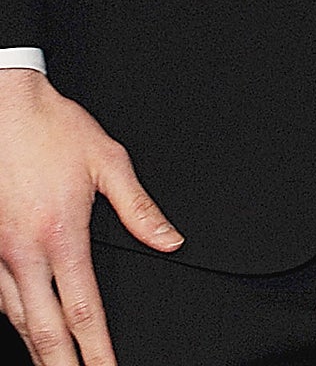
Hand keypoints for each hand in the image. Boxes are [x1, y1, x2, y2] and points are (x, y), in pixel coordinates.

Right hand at [0, 67, 180, 365]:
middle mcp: (22, 251)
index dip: (96, 348)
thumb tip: (170, 240)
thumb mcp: (109, 161)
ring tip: (54, 364)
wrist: (4, 104)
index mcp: (61, 234)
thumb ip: (140, 208)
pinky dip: (12, 317)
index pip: (83, 308)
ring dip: (35, 346)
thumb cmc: (53, 129)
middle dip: (61, 363)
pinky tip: (24, 325)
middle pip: (41, 327)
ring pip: (13, 316)